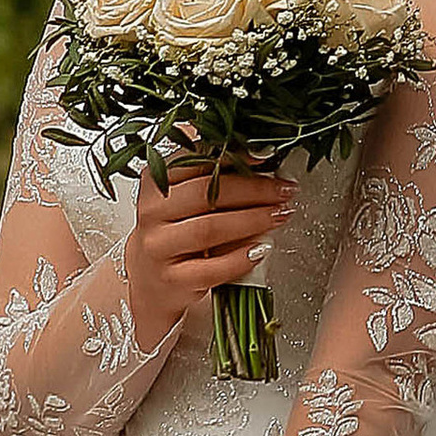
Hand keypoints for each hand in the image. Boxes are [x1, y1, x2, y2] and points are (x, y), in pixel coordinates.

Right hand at [123, 155, 292, 343]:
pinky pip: (212, 268)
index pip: (195, 161)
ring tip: (279, 215)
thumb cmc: (176, 231)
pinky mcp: (172, 279)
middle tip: (283, 190)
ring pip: (209, 228)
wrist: (152, 279)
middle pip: (205, 193)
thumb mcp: (185, 197)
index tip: (266, 156)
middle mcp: (152, 212)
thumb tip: (261, 157)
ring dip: (252, 220)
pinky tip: (261, 250)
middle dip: (252, 190)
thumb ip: (214, 176)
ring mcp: (159, 247)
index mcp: (156, 182)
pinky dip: (241, 258)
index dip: (233, 156)